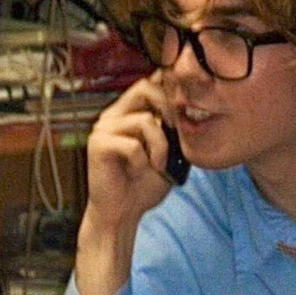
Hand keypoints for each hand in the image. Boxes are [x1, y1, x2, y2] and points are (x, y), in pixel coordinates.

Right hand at [75, 72, 173, 294]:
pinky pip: (131, 144)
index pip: (150, 82)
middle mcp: (114, 114)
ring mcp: (104, 128)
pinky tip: (143, 170)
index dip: (171, 87)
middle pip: (145, 87)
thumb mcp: (169, 152)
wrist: (122, 212)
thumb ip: (175, 131)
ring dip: (160, 144)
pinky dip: (144, 159)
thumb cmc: (144, 184)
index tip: (188, 107)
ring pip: (144, 119)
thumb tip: (196, 109)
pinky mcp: (98, 145)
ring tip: (160, 163)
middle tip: (177, 133)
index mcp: (129, 112)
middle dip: (169, 109)